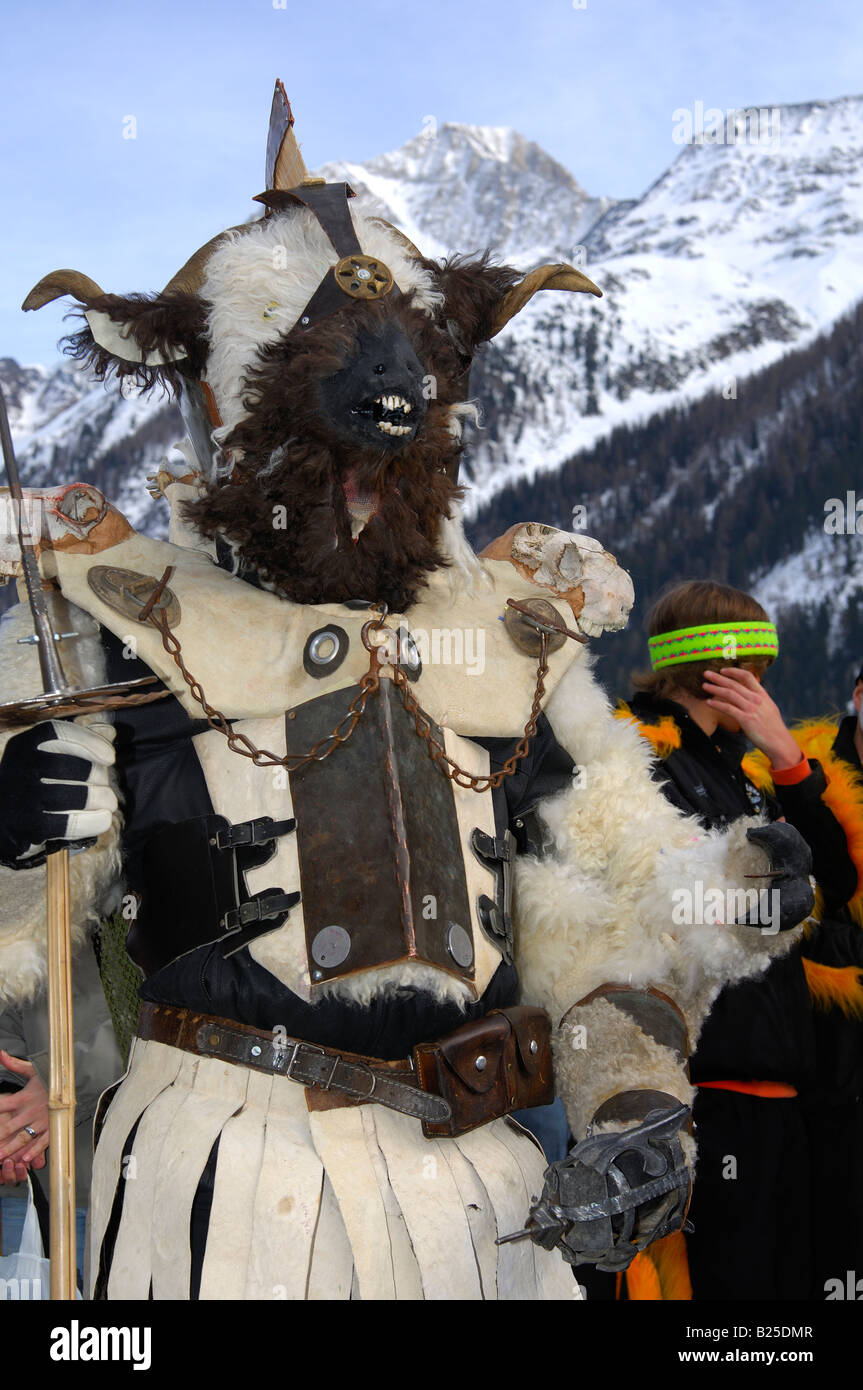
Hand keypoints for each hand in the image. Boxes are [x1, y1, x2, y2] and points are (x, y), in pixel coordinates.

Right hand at [0, 719, 116, 867]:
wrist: (3, 820)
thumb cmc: (33, 785)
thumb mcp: (47, 758)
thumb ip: (78, 743)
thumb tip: (110, 732)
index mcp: (24, 745)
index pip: (57, 732)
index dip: (89, 741)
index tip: (110, 757)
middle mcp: (18, 768)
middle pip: (65, 766)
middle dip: (96, 776)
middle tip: (108, 787)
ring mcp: (20, 798)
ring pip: (68, 795)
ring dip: (98, 799)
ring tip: (110, 804)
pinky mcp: (27, 826)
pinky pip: (66, 824)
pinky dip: (91, 822)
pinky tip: (102, 820)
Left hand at [0, 1051, 48, 1181]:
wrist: (76, 1081)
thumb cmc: (52, 1077)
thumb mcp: (33, 1068)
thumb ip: (14, 1064)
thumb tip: (1, 1054)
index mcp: (23, 1097)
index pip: (2, 1105)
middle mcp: (30, 1111)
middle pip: (8, 1127)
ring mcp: (41, 1121)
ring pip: (22, 1138)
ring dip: (10, 1149)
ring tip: (0, 1157)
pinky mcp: (52, 1127)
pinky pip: (42, 1142)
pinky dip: (34, 1151)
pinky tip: (25, 1159)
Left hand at [702, 668, 801, 769]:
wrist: (779, 742)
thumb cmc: (773, 728)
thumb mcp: (769, 708)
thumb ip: (758, 700)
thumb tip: (749, 694)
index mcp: (762, 695)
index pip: (747, 676)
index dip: (733, 671)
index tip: (723, 670)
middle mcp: (756, 699)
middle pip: (734, 684)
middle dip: (718, 677)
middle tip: (706, 673)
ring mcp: (751, 709)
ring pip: (729, 694)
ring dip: (715, 688)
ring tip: (704, 685)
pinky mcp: (745, 719)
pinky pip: (728, 709)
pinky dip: (717, 704)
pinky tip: (708, 702)